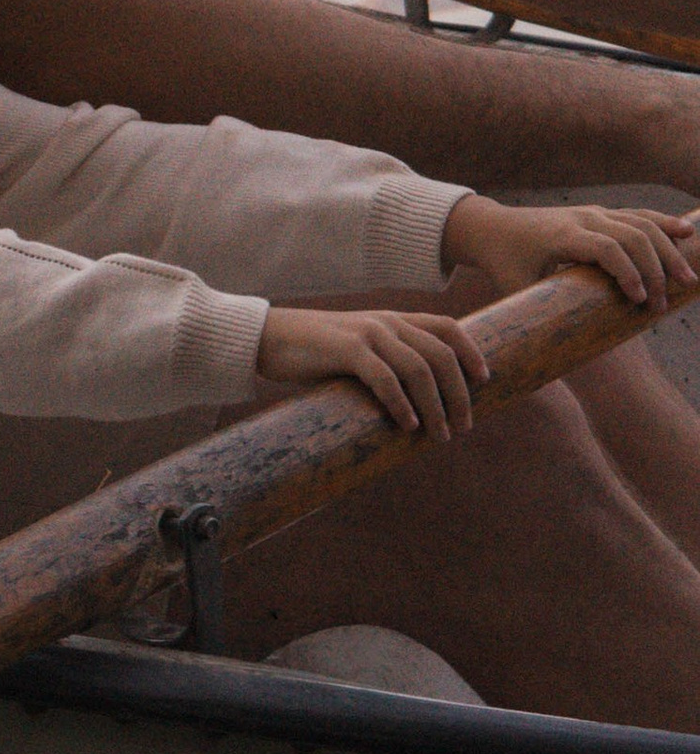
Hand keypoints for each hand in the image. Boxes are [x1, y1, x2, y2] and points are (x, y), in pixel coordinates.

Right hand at [256, 305, 487, 437]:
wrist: (268, 338)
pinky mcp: (346, 349)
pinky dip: (402, 403)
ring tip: (441, 434)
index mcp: (392, 319)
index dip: (471, 351)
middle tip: (465, 425)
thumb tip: (413, 398)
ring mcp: (367, 333)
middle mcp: (386, 322)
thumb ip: (385, 362)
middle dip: (460, 393)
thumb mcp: (357, 350)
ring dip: (436, 406)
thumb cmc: (312, 353)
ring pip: (419, 368)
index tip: (485, 381)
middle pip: (441, 354)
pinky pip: (385, 378)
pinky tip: (409, 425)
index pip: (447, 327)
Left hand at [444, 195, 699, 311]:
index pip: (606, 248)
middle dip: (656, 268)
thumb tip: (553, 353)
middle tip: (664, 302)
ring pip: (641, 222)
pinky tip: (687, 231)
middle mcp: (582, 219)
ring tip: (688, 277)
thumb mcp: (516, 287)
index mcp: (562, 236)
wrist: (492, 227)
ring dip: (669, 248)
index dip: (627, 272)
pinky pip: (638, 215)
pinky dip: (664, 222)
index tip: (638, 300)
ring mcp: (594, 213)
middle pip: (632, 235)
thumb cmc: (503, 263)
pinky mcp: (601, 214)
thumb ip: (539, 312)